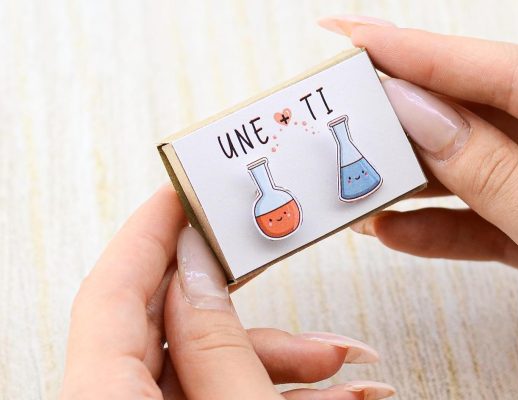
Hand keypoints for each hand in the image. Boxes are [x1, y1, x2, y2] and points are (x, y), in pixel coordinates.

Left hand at [60, 185, 394, 398]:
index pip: (112, 290)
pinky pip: (220, 399)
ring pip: (207, 368)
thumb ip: (217, 346)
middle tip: (287, 277)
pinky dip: (277, 393)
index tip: (182, 191)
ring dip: (283, 360)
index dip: (149, 230)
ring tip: (350, 364)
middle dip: (252, 312)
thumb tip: (200, 271)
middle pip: (171, 328)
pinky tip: (339, 393)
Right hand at [319, 16, 517, 367]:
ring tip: (362, 175)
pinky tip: (396, 230)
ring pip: (484, 169)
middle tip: (352, 107)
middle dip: (413, 116)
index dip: (426, 55)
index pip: (509, 72)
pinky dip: (444, 229)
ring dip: (419, 180)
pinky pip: (492, 221)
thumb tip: (422, 118)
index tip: (363, 40)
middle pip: (489, 115)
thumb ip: (497, 177)